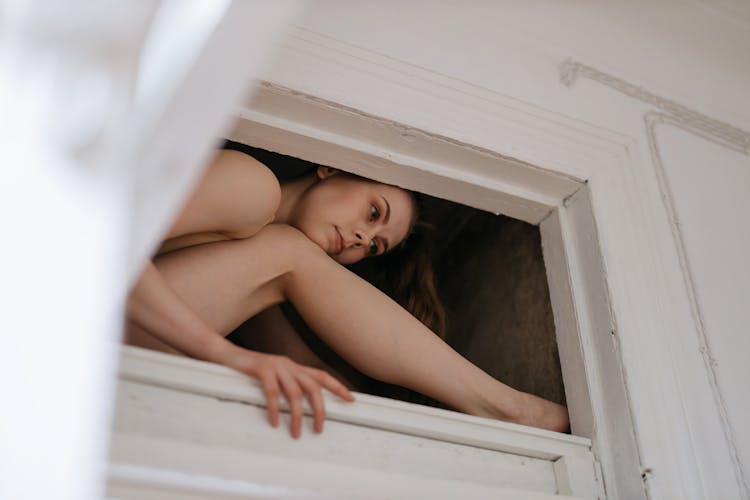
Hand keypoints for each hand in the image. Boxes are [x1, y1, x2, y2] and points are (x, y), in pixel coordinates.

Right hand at [221, 347, 354, 437]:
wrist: (225, 354)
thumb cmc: (248, 370)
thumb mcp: (272, 377)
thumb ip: (285, 386)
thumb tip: (297, 407)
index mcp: (294, 366)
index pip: (321, 376)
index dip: (338, 387)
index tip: (351, 400)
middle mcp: (289, 364)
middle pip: (313, 386)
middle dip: (319, 408)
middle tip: (319, 429)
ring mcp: (276, 365)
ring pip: (295, 392)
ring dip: (297, 415)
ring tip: (296, 433)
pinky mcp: (262, 368)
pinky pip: (272, 391)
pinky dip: (275, 408)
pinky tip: (274, 422)